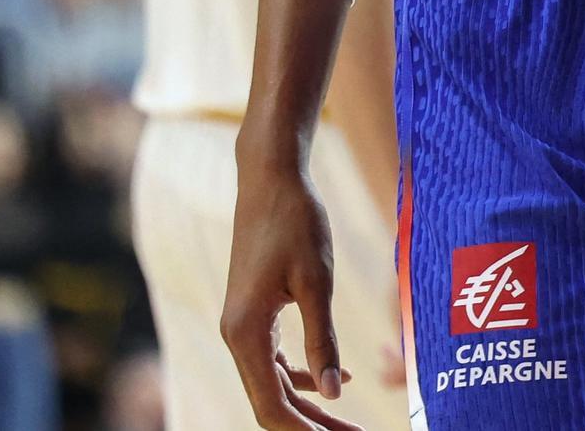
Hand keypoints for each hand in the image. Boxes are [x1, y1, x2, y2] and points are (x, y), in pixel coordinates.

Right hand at [221, 144, 361, 430]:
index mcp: (246, 334)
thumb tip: (336, 392)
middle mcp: (237, 335)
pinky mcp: (254, 312)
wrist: (271, 179)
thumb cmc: (296, 223)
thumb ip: (323, 340)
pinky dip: (303, 375)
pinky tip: (338, 376)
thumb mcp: (317, 282)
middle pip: (272, 401)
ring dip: (309, 404)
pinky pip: (275, 359)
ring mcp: (243, 324)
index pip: (272, 406)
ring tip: (347, 421)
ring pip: (274, 383)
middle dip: (311, 425)